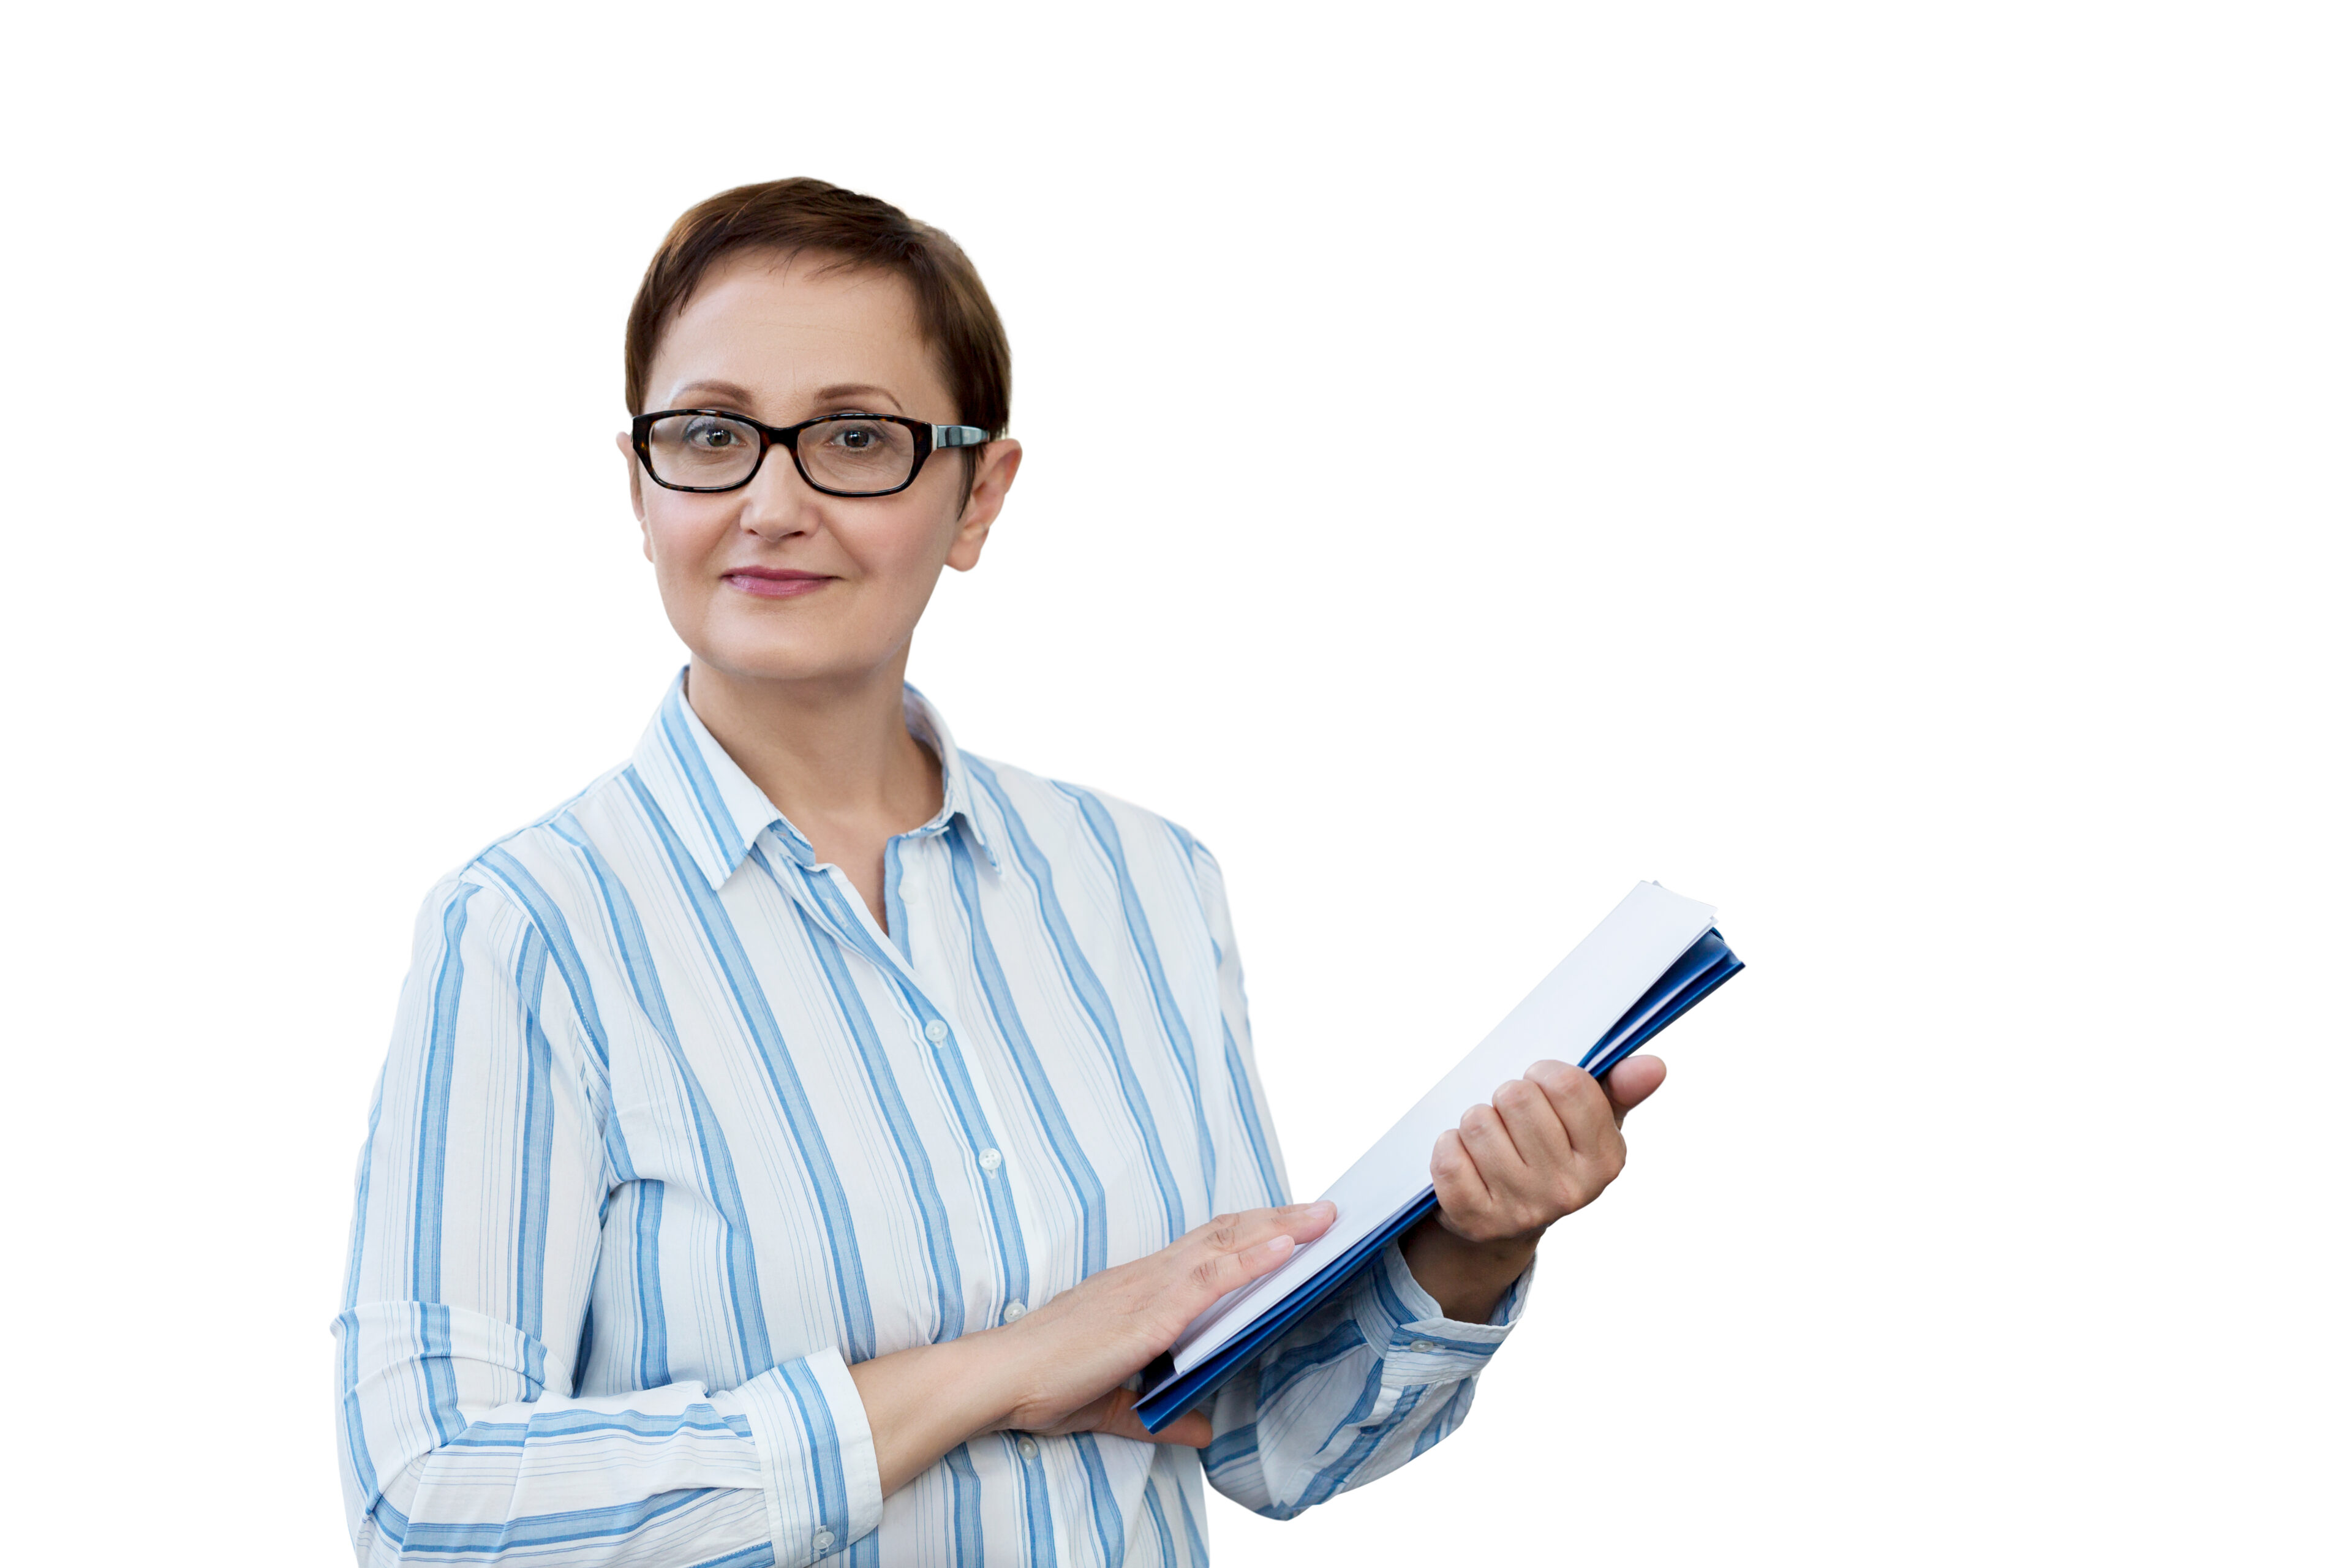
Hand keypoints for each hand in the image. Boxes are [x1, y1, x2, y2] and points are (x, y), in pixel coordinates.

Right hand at [996, 1201, 1337, 1447]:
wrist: (1003, 1378)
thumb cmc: (1046, 1383)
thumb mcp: (1117, 1405)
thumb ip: (1161, 1417)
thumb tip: (1203, 1433)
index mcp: (1140, 1289)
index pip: (1205, 1248)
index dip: (1249, 1232)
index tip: (1289, 1222)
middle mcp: (1149, 1276)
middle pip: (1225, 1233)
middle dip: (1278, 1218)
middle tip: (1325, 1209)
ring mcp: (1150, 1288)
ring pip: (1226, 1244)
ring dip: (1280, 1227)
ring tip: (1324, 1219)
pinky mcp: (1150, 1312)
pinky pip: (1211, 1278)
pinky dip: (1252, 1260)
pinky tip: (1286, 1249)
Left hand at [1401, 1056, 1664, 1321]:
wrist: (1506, 1224)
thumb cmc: (1551, 1155)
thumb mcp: (1592, 1123)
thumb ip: (1621, 1088)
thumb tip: (1654, 1065)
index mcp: (1605, 1160)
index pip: (1567, 1084)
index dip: (1544, 1073)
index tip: (1541, 1085)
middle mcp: (1569, 1191)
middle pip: (1516, 1097)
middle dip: (1507, 1097)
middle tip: (1512, 1119)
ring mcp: (1522, 1210)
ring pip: (1477, 1121)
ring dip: (1476, 1122)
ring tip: (1491, 1141)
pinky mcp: (1475, 1220)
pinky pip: (1448, 1155)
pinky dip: (1449, 1147)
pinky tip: (1467, 1160)